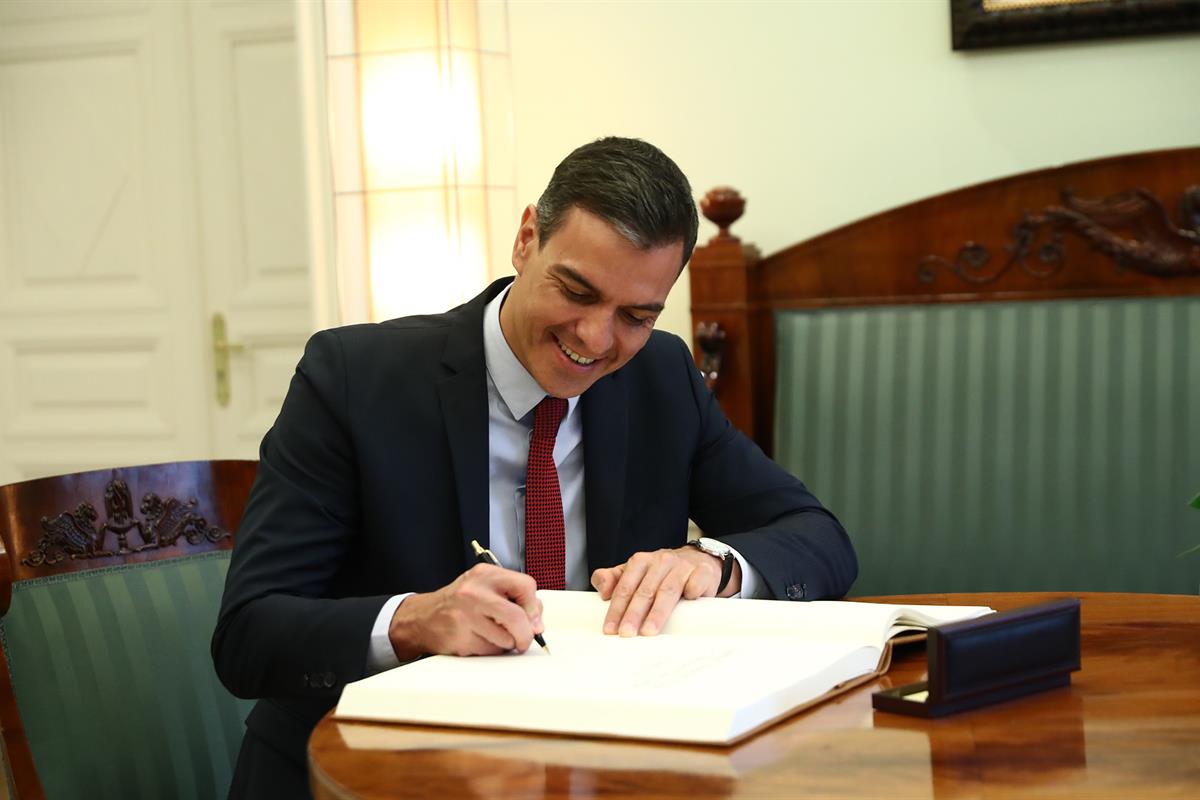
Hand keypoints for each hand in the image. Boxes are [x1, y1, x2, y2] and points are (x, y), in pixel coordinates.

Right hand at [388, 564, 543, 659]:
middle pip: (517, 617)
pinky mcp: (460, 638)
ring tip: (491, 633)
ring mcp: (465, 616)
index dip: (534, 606)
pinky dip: (490, 650)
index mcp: (486, 574)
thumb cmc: (460, 603)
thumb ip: (516, 599)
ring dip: (506, 643)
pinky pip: (490, 651)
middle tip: (523, 639)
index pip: (526, 586)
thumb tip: (537, 623)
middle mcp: (474, 592)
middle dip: (526, 634)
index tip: (532, 617)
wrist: (423, 617)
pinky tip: (478, 639)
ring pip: (505, 639)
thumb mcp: (487, 588)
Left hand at [590, 545, 741, 636]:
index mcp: (641, 561)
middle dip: (634, 614)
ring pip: (668, 590)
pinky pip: (696, 582)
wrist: (698, 561)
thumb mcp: (636, 573)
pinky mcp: (703, 572)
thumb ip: (614, 579)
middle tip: (626, 634)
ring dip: (657, 612)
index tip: (611, 629)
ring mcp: (683, 566)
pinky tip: (687, 603)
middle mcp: (661, 561)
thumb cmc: (663, 573)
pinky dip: (691, 592)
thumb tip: (602, 591)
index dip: (616, 609)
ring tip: (648, 631)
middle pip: (645, 590)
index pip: (625, 587)